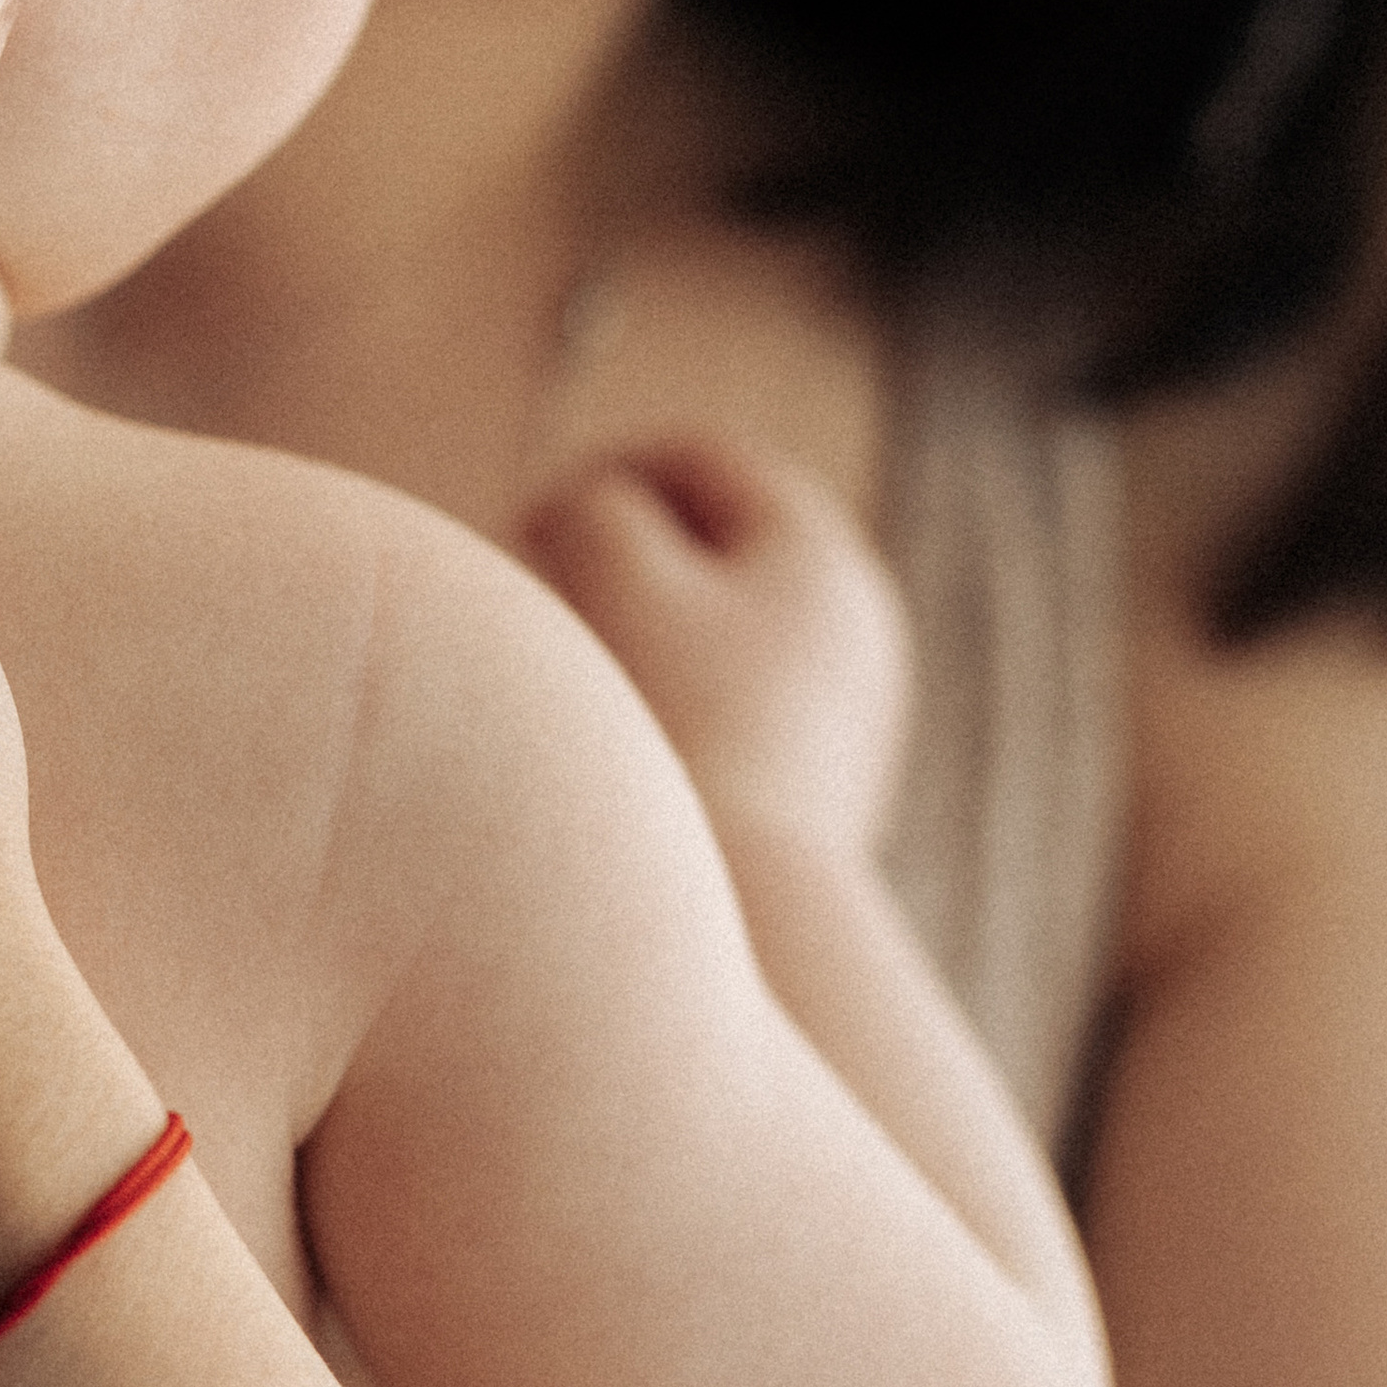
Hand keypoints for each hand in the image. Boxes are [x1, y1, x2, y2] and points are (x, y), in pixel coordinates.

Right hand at [522, 433, 910, 862]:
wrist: (751, 924)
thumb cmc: (675, 727)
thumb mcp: (615, 575)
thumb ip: (594, 506)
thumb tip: (594, 511)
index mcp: (820, 552)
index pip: (703, 462)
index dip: (605, 474)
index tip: (532, 526)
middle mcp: (854, 625)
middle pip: (722, 547)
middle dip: (625, 554)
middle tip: (544, 594)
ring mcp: (846, 714)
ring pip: (723, 633)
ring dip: (644, 634)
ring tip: (573, 680)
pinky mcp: (819, 790)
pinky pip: (731, 709)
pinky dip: (669, 703)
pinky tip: (617, 754)